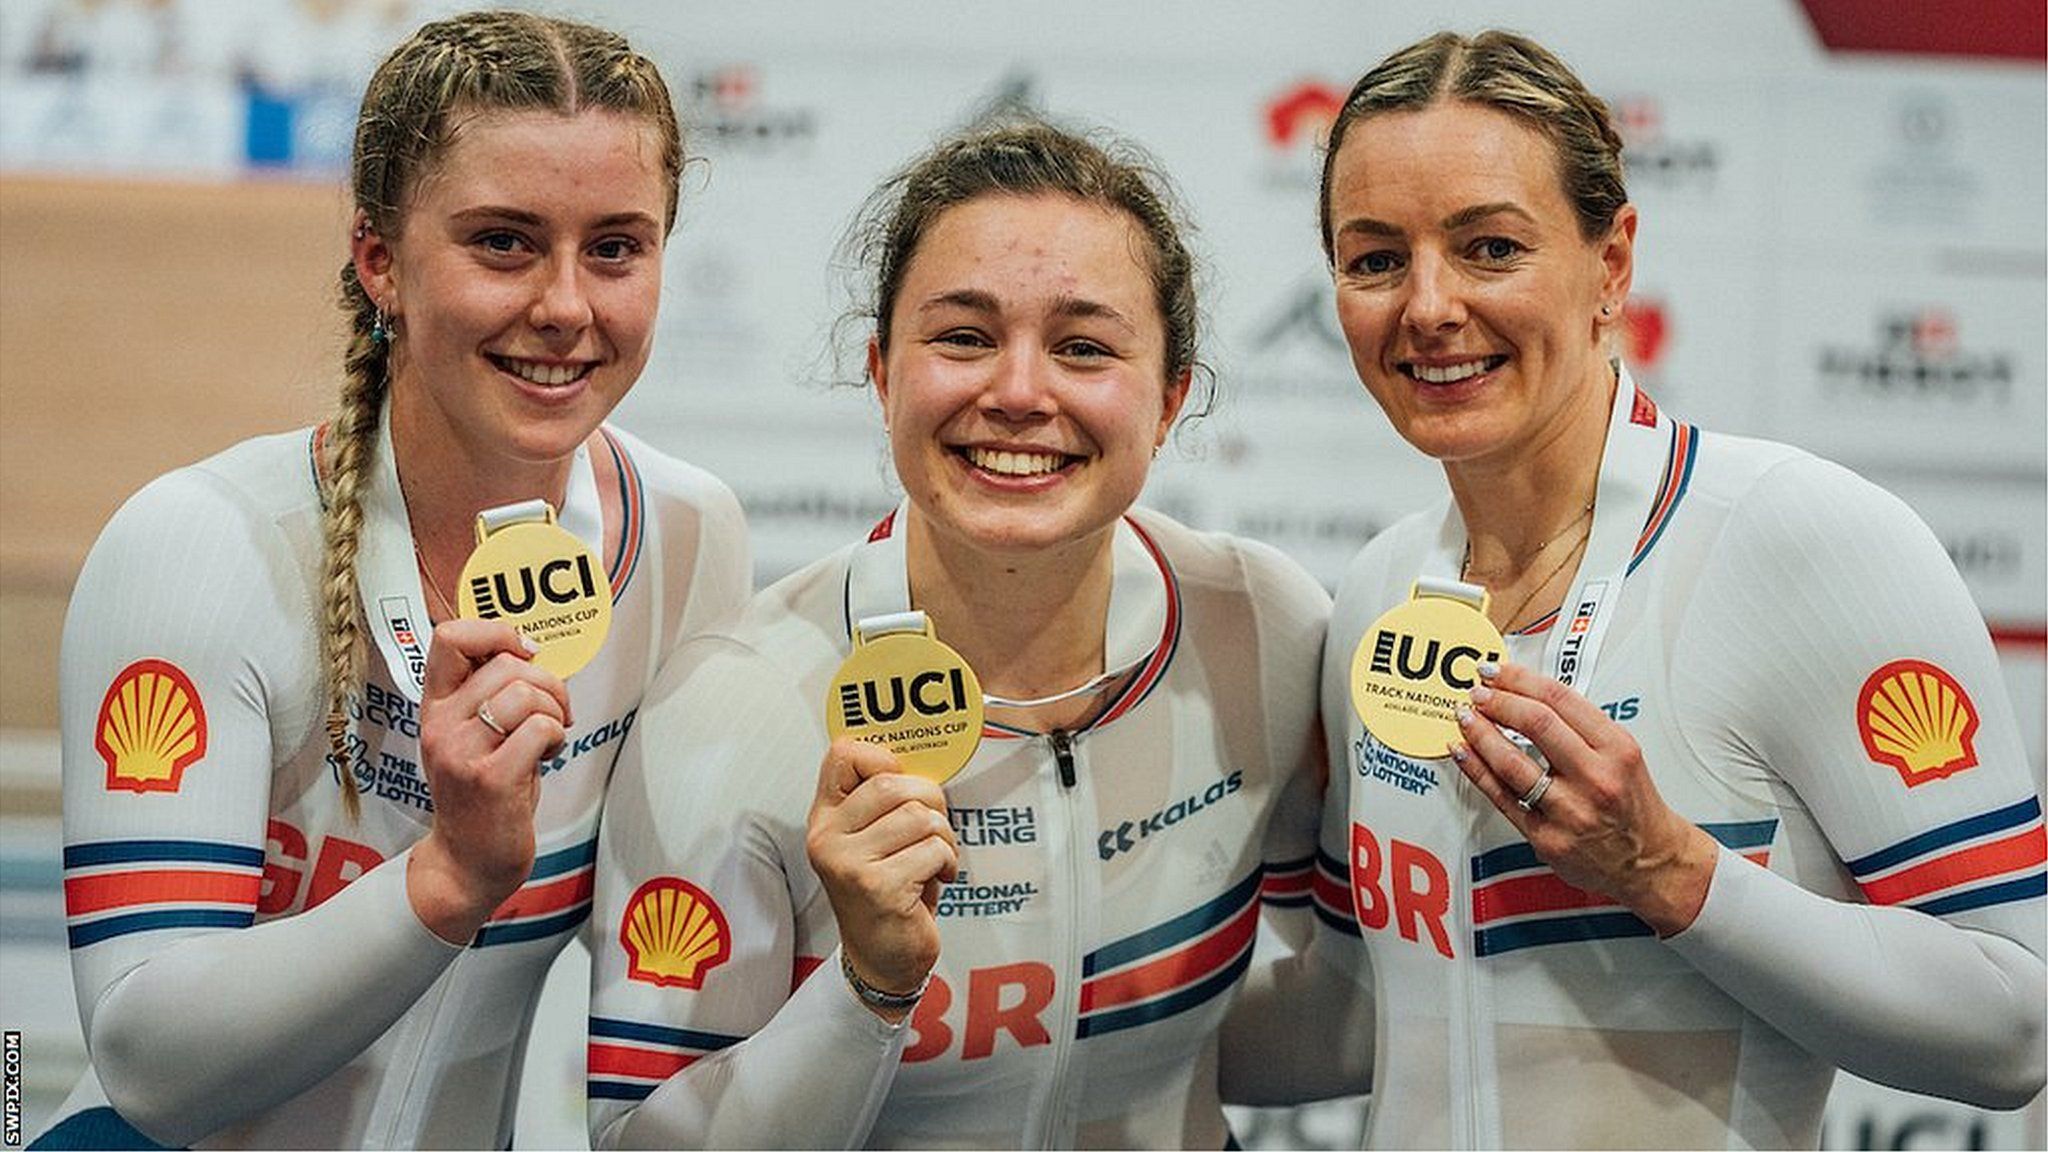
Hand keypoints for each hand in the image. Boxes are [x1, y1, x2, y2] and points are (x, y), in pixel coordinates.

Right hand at [406, 619, 571, 943]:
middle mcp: (441, 725)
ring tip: (548, 737)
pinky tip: (546, 757)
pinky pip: (540, 728)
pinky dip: (557, 736)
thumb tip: (530, 649)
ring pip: (526, 693)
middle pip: (506, 664)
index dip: (496, 632)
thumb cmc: (482, 795)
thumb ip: (490, 693)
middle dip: (548, 682)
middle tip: (552, 713)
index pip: (449, 637)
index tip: (523, 655)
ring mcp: (461, 752)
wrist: (466, 863)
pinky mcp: (490, 779)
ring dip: (554, 711)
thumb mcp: (473, 735)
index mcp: (435, 707)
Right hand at [806, 737, 956, 1019]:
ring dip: (944, 837)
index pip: (843, 754)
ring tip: (936, 859)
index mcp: (825, 818)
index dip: (883, 758)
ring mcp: (849, 863)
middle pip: (892, 783)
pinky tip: (938, 879)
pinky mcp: (878, 887)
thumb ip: (884, 802)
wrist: (882, 960)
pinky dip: (948, 862)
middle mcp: (828, 838)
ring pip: (919, 816)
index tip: (904, 782)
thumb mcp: (875, 841)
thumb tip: (923, 759)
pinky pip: (933, 849)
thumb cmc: (888, 893)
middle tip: (934, 828)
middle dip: (931, 800)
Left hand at [1452, 662, 1716, 935]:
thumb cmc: (1632, 804)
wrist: (1649, 861)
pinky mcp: (1546, 837)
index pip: (1560, 700)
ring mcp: (1570, 810)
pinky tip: (1463, 751)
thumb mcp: (1622, 754)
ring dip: (1480, 733)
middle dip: (1498, 701)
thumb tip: (1527, 694)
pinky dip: (1475, 770)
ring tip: (1465, 716)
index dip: (1521, 680)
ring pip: (1512, 763)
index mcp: (1616, 749)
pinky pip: (1501, 797)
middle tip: (1478, 691)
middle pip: (1536, 724)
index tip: (1499, 671)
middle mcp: (1595, 778)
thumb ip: (1580, 726)